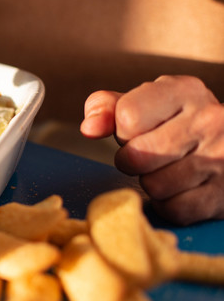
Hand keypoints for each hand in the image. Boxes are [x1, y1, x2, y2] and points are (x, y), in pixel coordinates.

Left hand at [80, 75, 223, 224]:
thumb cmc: (179, 123)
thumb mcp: (147, 103)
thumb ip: (109, 108)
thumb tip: (89, 128)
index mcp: (184, 90)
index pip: (127, 117)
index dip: (123, 131)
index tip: (139, 131)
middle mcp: (209, 120)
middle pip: (135, 156)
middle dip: (132, 160)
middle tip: (151, 154)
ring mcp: (222, 157)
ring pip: (153, 186)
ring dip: (152, 183)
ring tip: (169, 169)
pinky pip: (175, 209)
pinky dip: (170, 205)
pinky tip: (182, 189)